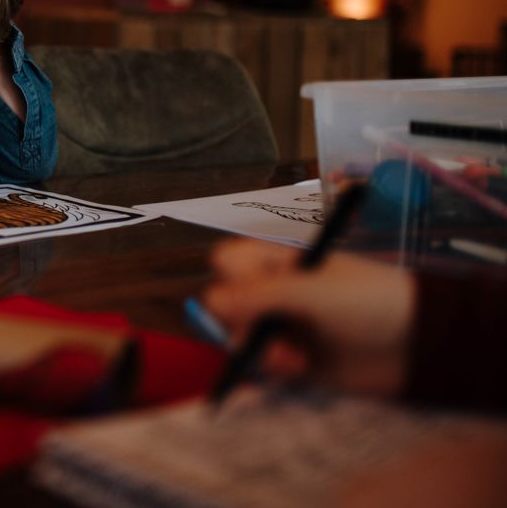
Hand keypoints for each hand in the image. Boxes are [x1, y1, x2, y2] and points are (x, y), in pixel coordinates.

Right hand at [203, 238, 414, 397]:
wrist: (421, 346)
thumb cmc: (371, 302)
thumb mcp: (316, 292)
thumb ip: (262, 296)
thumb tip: (209, 302)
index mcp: (279, 263)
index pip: (228, 261)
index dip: (230, 277)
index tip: (250, 292)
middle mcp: (275, 293)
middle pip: (226, 303)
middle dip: (241, 323)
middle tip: (266, 334)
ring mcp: (284, 327)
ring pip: (240, 338)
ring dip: (258, 350)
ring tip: (292, 361)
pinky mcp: (295, 361)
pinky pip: (263, 366)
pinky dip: (273, 370)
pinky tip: (298, 370)